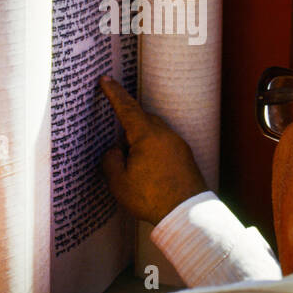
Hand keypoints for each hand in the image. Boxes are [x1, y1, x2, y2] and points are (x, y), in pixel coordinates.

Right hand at [97, 76, 206, 223]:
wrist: (187, 213)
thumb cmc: (152, 198)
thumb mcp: (119, 183)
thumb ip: (111, 161)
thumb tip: (115, 151)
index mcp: (147, 135)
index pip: (126, 108)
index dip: (114, 93)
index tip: (105, 79)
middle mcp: (165, 134)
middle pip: (141, 120)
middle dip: (127, 129)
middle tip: (119, 152)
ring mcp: (178, 144)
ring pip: (153, 133)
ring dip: (141, 143)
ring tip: (135, 169)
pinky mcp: (185, 156)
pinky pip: (164, 144)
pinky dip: (153, 151)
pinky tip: (149, 172)